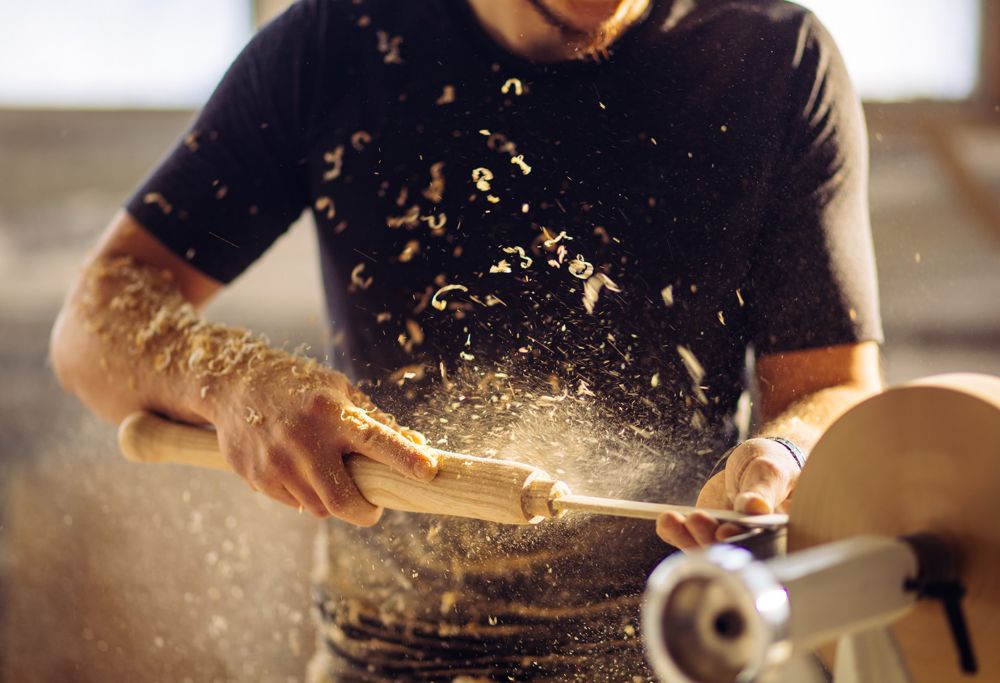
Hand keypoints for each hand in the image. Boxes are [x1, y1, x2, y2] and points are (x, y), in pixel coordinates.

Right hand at [212, 367, 435, 524]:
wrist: (236, 384)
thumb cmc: (300, 387)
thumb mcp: (339, 391)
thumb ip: (375, 421)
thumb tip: (418, 446)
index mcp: (330, 411)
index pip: (376, 439)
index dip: (404, 458)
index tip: (429, 471)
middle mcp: (303, 438)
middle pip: (343, 499)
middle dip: (365, 513)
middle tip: (373, 509)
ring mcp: (276, 461)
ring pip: (319, 507)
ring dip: (332, 502)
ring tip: (327, 476)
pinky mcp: (256, 476)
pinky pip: (293, 503)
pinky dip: (304, 496)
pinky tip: (297, 470)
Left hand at [656, 437, 800, 549]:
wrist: (754, 464)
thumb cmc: (772, 468)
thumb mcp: (771, 473)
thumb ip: (763, 491)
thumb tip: (756, 508)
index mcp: (777, 536)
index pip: (761, 548)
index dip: (741, 545)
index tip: (723, 532)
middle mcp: (751, 544)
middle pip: (729, 553)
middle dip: (708, 538)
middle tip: (696, 518)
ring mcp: (726, 540)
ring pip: (705, 548)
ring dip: (686, 537)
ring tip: (670, 518)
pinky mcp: (706, 533)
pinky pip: (688, 539)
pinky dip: (674, 533)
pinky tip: (666, 521)